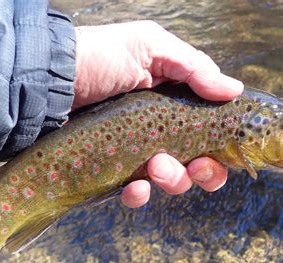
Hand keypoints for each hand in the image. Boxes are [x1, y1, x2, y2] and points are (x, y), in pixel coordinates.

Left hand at [73, 21, 242, 207]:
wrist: (47, 79)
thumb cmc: (99, 56)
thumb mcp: (149, 47)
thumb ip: (194, 68)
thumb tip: (235, 90)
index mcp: (176, 101)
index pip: (210, 130)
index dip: (222, 147)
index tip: (223, 153)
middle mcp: (161, 129)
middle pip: (198, 163)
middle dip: (203, 172)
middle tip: (194, 166)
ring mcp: (138, 152)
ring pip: (171, 181)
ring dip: (173, 180)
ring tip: (156, 166)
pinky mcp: (114, 170)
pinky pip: (135, 193)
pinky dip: (139, 195)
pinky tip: (134, 187)